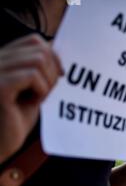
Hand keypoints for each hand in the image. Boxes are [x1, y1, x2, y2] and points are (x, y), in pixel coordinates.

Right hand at [0, 34, 62, 163]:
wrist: (0, 145)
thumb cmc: (16, 118)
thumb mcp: (33, 87)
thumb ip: (42, 68)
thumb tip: (59, 47)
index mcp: (3, 57)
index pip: (35, 40)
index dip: (54, 57)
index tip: (59, 77)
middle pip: (40, 48)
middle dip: (53, 71)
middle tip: (46, 92)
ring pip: (39, 60)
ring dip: (48, 82)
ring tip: (37, 98)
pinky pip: (32, 75)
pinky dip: (41, 90)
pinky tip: (32, 103)